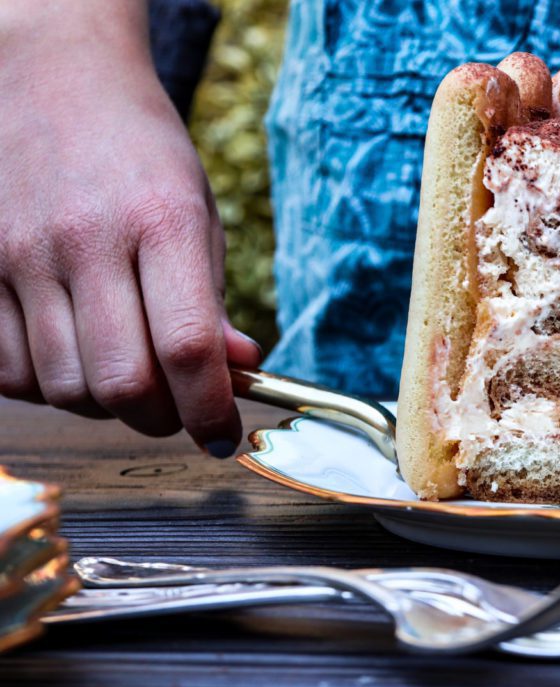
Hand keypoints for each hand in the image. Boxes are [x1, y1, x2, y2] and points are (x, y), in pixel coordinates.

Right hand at [0, 0, 261, 455]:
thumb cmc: (141, 155)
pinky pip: (7, 371)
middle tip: (177, 408)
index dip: (210, 411)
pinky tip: (73, 355)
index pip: (187, 349)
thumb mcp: (198, 216)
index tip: (223, 436)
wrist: (55, 79)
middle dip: (161, 418)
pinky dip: (47, 386)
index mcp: (161, 223)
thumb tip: (238, 371)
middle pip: (121, 384)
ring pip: (63, 388)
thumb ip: (214, 303)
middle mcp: (86, 240)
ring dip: (104, 405)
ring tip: (126, 373)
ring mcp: (19, 253)